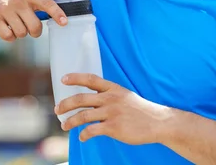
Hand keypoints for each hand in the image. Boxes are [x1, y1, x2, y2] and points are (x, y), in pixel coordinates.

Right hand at [0, 0, 66, 40]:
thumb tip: (56, 19)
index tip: (64, 22)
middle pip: (35, 26)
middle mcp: (18, 1)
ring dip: (20, 33)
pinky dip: (10, 36)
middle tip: (32, 29)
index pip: (47, 3)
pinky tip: (7, 28)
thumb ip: (37, 3)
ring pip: (21, 33)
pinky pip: (8, 36)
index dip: (57, 13)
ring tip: (15, 24)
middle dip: (35, 31)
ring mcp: (5, 10)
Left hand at [55, 73, 173, 144]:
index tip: (63, 79)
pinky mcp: (114, 127)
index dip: (75, 78)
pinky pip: (92, 130)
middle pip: (81, 98)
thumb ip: (109, 95)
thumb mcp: (125, 96)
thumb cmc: (140, 110)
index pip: (90, 79)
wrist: (158, 122)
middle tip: (57, 110)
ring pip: (83, 116)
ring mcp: (112, 113)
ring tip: (64, 125)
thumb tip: (90, 100)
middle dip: (66, 104)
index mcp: (113, 88)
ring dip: (70, 121)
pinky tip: (82, 137)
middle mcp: (110, 99)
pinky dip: (84, 134)